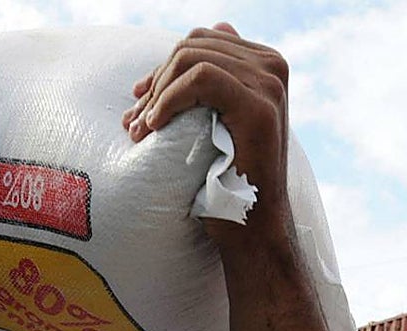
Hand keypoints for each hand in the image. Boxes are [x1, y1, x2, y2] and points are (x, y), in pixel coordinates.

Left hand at [122, 23, 291, 244]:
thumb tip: (216, 28)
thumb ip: (215, 78)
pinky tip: (154, 127)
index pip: (201, 40)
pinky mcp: (259, 106)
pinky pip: (200, 78)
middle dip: (156, 81)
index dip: (163, 68)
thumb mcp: (217, 121)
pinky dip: (168, 100)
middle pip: (193, 45)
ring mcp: (269, 84)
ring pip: (193, 59)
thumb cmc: (228, 180)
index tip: (139, 102)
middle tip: (134, 123)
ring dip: (157, 94)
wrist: (251, 226)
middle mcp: (273, 67)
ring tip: (141, 130)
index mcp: (264, 64)